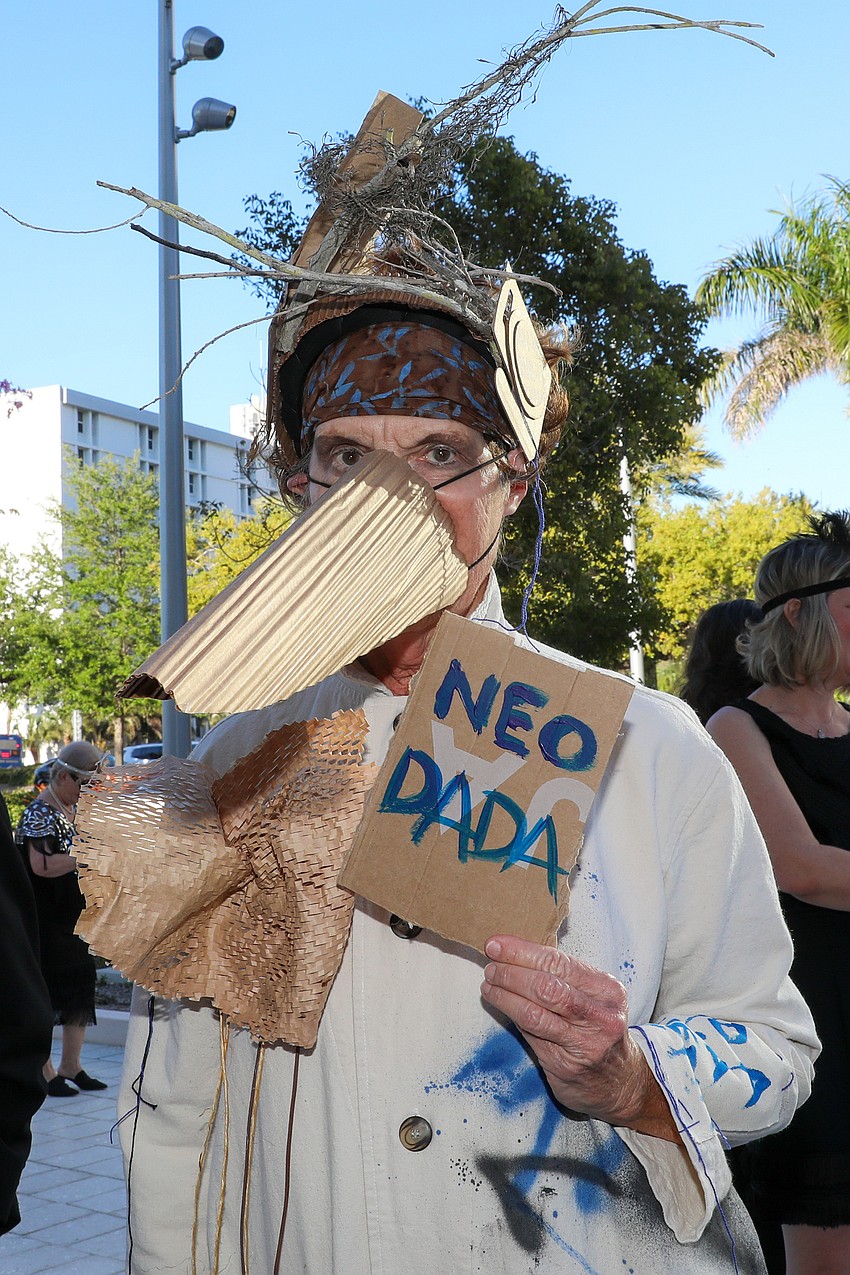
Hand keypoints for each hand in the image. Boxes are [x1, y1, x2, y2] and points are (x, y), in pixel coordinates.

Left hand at [481, 935, 679, 1142]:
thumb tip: (515, 955)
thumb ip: (563, 979)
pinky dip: (511, 1015)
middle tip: (490, 966)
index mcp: (608, 990)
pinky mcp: (566, 1066)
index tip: (497, 944)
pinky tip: (500, 1004)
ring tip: (488, 984)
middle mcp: (600, 1016)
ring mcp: (584, 1044)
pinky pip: (531, 1035)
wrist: (622, 1084)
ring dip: (505, 994)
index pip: (560, 962)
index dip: (523, 952)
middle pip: (547, 987)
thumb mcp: (595, 999)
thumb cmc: (598, 1031)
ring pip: (534, 1013)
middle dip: (511, 972)